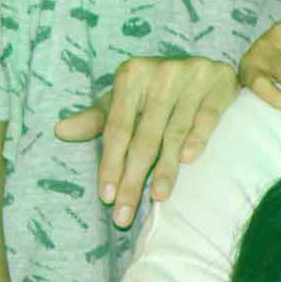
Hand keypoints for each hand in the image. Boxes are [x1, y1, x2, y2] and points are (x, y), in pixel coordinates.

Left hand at [55, 57, 238, 227]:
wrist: (205, 67)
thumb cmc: (156, 90)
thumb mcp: (124, 99)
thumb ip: (96, 119)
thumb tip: (60, 131)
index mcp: (131, 75)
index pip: (117, 129)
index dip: (110, 164)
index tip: (107, 197)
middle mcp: (160, 73)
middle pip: (143, 137)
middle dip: (133, 178)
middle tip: (125, 214)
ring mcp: (192, 76)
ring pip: (174, 132)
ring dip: (166, 168)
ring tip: (158, 197)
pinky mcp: (220, 82)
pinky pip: (207, 116)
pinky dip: (198, 138)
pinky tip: (190, 161)